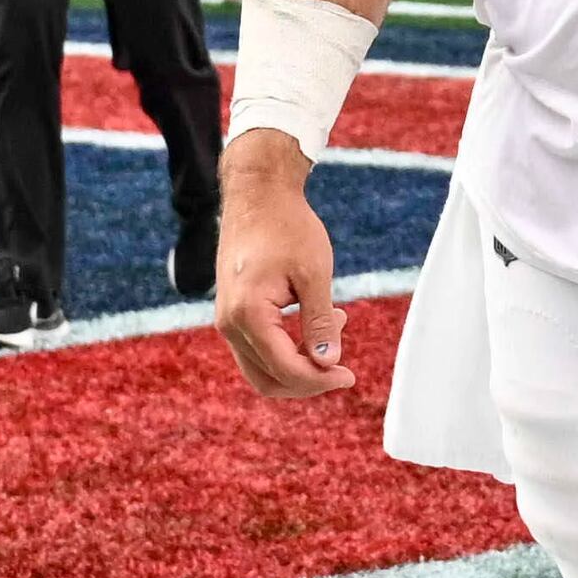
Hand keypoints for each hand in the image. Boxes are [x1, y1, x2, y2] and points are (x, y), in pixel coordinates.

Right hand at [213, 134, 349, 397]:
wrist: (257, 195)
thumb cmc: (287, 227)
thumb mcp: (314, 274)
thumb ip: (320, 321)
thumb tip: (328, 362)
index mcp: (248, 314)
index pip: (285, 369)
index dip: (320, 380)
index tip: (349, 375)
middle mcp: (229, 323)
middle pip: (267, 380)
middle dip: (308, 382)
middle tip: (342, 369)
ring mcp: (227, 320)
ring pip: (261, 368)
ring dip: (299, 364)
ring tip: (336, 328)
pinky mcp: (233, 312)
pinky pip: (259, 348)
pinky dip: (288, 349)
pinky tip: (318, 323)